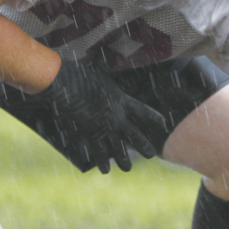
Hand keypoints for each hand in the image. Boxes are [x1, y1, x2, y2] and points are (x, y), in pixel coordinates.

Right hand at [37, 53, 166, 173]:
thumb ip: (106, 70)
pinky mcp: (88, 135)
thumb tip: (107, 58)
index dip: (153, 117)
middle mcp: (115, 117)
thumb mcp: (99, 71)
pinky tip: (106, 170)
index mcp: (121, 101)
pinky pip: (97, 151)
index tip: (163, 122)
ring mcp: (102, 128)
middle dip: (143, 145)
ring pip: (116, 148)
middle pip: (133, 135)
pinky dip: (101, 161)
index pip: (142, 111)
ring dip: (122, 159)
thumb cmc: (81, 75)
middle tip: (151, 154)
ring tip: (128, 168)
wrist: (64, 88)